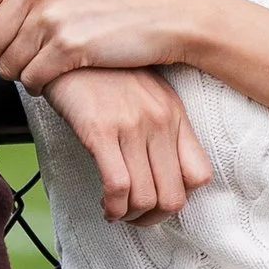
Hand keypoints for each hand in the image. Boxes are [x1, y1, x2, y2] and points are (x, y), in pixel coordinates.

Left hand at [0, 0, 197, 89]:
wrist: (165, 16)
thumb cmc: (110, 4)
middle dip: (0, 60)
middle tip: (25, 61)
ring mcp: (52, 16)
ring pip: (7, 66)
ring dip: (23, 74)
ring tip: (48, 65)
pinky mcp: (69, 45)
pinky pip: (32, 80)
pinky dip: (41, 86)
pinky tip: (59, 76)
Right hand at [44, 68, 211, 221]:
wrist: (68, 50)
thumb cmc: (104, 75)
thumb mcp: (146, 95)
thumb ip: (160, 127)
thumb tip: (162, 171)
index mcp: (175, 115)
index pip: (200, 175)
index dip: (180, 198)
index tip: (158, 201)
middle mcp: (160, 121)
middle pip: (174, 196)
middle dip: (153, 218)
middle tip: (135, 217)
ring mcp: (132, 126)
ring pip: (146, 197)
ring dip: (130, 216)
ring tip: (116, 212)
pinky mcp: (100, 131)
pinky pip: (118, 186)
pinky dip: (113, 207)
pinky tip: (105, 205)